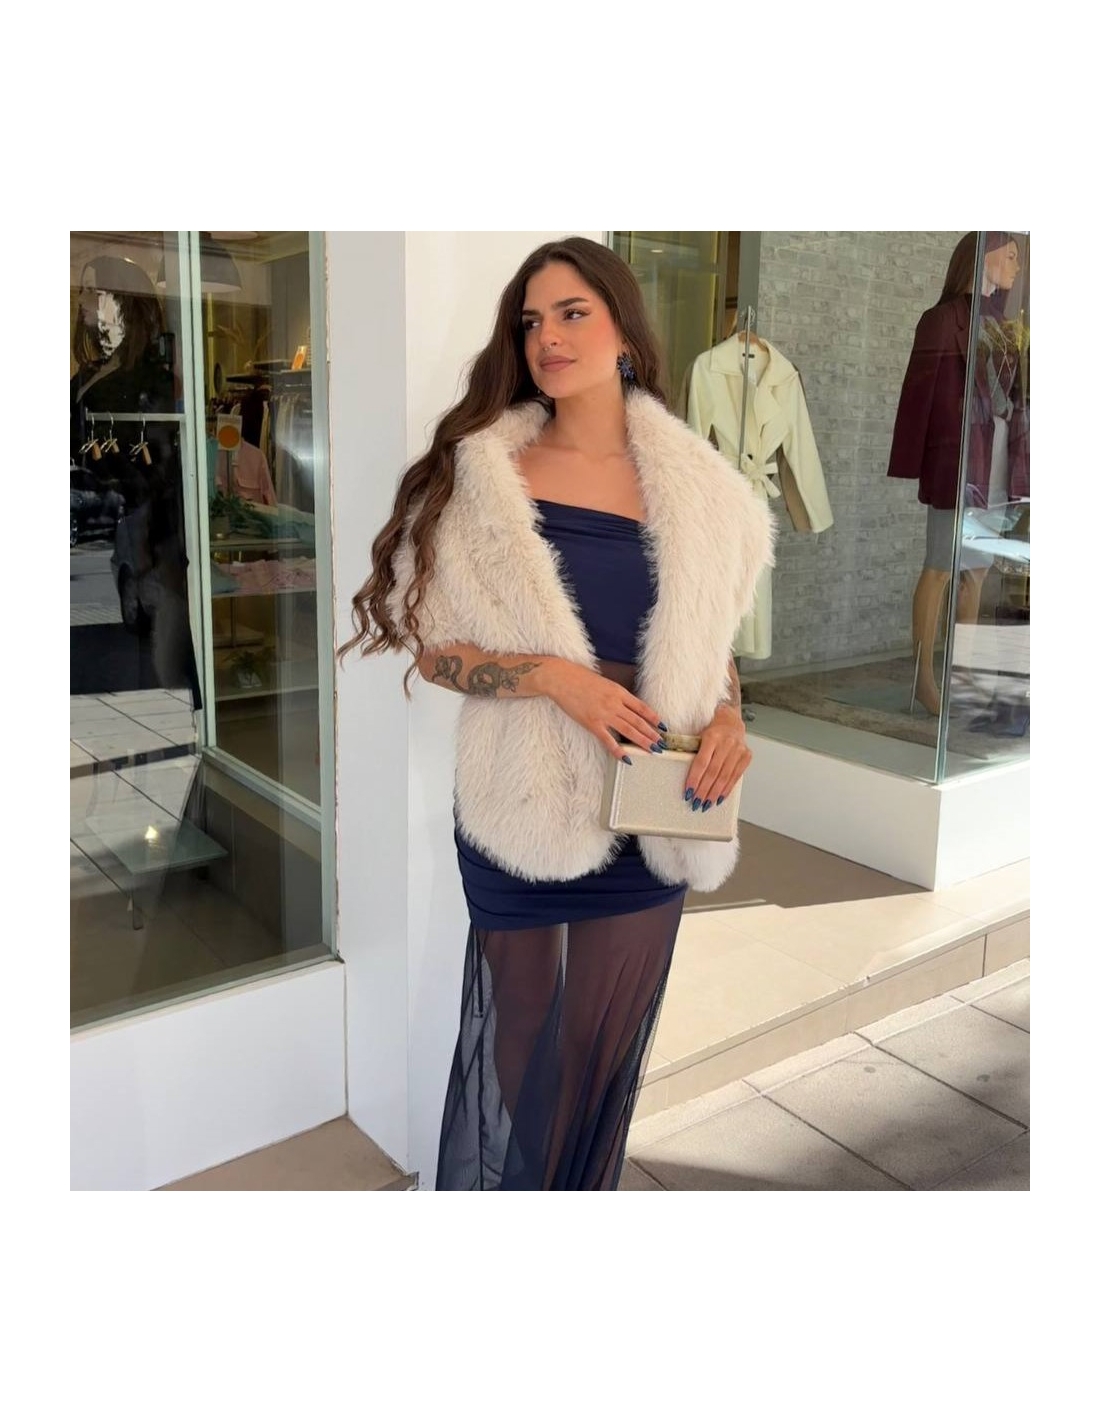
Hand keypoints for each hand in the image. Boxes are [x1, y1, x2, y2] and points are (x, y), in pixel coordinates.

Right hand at [545, 662, 664, 762]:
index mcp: (619, 691)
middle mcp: (615, 703)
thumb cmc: (579, 678)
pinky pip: (608, 740)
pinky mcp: (592, 723)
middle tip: (661, 744)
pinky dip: (618, 750)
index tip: (663, 726)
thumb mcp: (604, 683)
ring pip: (628, 731)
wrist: (560, 678)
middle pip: (638, 721)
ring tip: (652, 750)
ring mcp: (604, 714)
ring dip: (642, 741)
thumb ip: (615, 694)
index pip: (642, 708)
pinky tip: (627, 758)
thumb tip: (626, 705)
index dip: (654, 718)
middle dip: (652, 734)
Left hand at [684, 707, 750, 811]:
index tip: (688, 792)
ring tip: (706, 804)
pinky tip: (719, 799)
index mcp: (712, 737)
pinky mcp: (747, 756)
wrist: (731, 722)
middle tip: (696, 803)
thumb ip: (693, 753)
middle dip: (703, 790)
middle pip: (713, 772)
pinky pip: (736, 777)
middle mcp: (727, 743)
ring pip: (725, 777)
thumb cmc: (712, 732)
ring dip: (714, 793)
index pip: (701, 762)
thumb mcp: (700, 736)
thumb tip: (682, 776)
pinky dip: (727, 789)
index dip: (694, 779)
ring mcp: (739, 750)